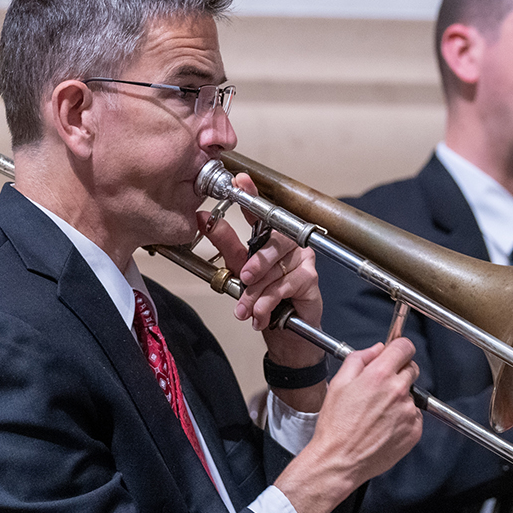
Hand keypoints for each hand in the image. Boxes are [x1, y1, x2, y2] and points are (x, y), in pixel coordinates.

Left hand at [202, 173, 321, 369]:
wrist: (283, 332)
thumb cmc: (264, 295)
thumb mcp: (238, 269)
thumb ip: (225, 243)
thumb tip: (202, 219)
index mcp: (269, 236)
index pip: (261, 211)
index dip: (252, 194)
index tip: (241, 181)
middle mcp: (287, 242)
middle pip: (273, 242)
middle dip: (256, 263)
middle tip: (245, 277)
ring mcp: (302, 258)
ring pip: (276, 268)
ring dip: (257, 293)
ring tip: (245, 310)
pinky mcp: (310, 278)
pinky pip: (287, 285)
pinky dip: (269, 302)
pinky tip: (261, 316)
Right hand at [272, 338, 421, 512]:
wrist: (340, 460)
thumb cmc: (336, 425)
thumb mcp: (339, 383)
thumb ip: (359, 358)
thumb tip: (377, 349)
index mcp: (379, 376)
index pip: (405, 347)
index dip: (399, 347)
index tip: (396, 353)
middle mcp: (398, 392)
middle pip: (411, 369)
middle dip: (398, 373)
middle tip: (379, 388)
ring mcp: (409, 412)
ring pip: (412, 394)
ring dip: (400, 398)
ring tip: (377, 413)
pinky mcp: (414, 431)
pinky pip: (414, 416)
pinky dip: (403, 418)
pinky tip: (384, 426)